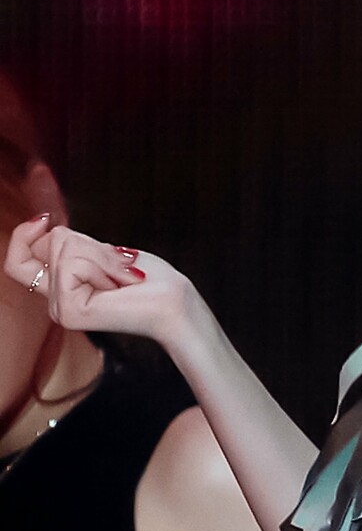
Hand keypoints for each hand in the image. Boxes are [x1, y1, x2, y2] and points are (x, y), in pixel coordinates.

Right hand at [4, 214, 196, 351]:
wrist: (176, 303)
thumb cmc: (152, 281)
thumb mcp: (106, 253)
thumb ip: (73, 245)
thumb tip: (47, 225)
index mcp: (61, 291)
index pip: (17, 261)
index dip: (23, 235)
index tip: (45, 219)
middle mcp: (55, 304)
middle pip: (50, 242)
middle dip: (88, 242)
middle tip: (118, 265)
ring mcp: (61, 310)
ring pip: (62, 248)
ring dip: (100, 254)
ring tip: (122, 277)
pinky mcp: (70, 312)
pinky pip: (71, 263)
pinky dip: (101, 263)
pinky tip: (119, 285)